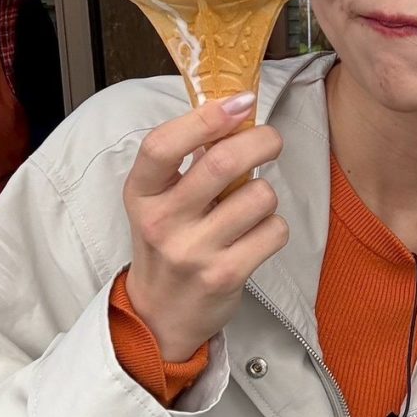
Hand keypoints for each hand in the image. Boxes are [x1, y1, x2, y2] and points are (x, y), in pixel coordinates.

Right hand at [123, 92, 287, 360]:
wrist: (160, 314)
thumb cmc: (170, 240)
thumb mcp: (161, 198)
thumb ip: (190, 159)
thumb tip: (236, 108)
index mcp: (142, 193)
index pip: (163, 145)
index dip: (206, 117)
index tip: (240, 102)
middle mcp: (162, 221)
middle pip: (223, 162)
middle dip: (261, 141)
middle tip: (271, 141)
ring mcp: (193, 251)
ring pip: (260, 196)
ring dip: (267, 194)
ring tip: (250, 207)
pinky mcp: (225, 275)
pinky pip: (274, 230)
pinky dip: (274, 228)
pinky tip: (254, 237)